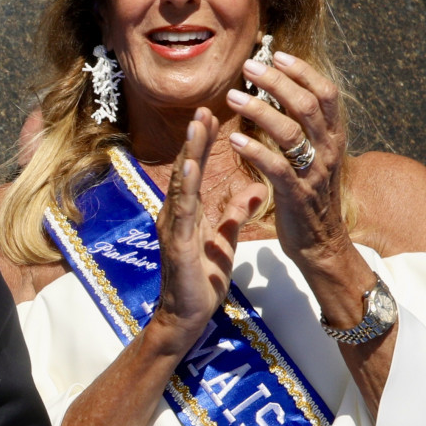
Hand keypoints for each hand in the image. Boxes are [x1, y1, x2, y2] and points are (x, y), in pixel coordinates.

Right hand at [146, 109, 263, 358]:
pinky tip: (191, 165)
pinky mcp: (178, 243)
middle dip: (195, 139)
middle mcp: (175, 215)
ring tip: (197, 125)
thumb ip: (234, 214)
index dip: (203, 144)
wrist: (185, 317)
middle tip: (204, 108)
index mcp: (187, 213)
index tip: (212, 116)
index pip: (196, 171)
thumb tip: (252, 190)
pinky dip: (186, 185)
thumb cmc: (201, 282)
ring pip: (182, 183)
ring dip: (189, 153)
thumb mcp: (224, 241)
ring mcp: (174, 228)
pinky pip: (183, 210)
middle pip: (186, 170)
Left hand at [225, 47, 360, 289]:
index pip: (326, 94)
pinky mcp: (296, 195)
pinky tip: (233, 138)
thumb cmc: (311, 196)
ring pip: (290, 132)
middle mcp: (329, 151)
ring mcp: (314, 173)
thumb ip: (306, 128)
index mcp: (334, 138)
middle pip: (308, 105)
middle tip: (248, 67)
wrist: (321, 243)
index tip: (277, 54)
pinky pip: (276, 167)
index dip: (303, 71)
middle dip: (277, 82)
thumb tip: (286, 94)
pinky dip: (254, 150)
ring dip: (259, 110)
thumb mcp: (316, 157)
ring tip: (231, 97)